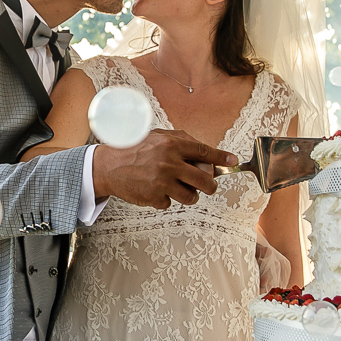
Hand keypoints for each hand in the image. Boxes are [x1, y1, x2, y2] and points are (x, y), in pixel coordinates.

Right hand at [93, 129, 235, 208]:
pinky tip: (154, 190)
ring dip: (189, 195)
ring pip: (191, 196)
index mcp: (171, 145)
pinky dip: (165, 199)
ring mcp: (162, 182)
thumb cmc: (133, 149)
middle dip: (210, 186)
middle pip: (204, 180)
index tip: (232, 161)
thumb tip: (205, 153)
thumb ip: (181, 141)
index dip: (221, 157)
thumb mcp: (157, 136)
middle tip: (208, 186)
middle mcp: (169, 163)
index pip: (204, 152)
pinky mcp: (154, 197)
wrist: (108, 166)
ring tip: (178, 189)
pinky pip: (170, 203)